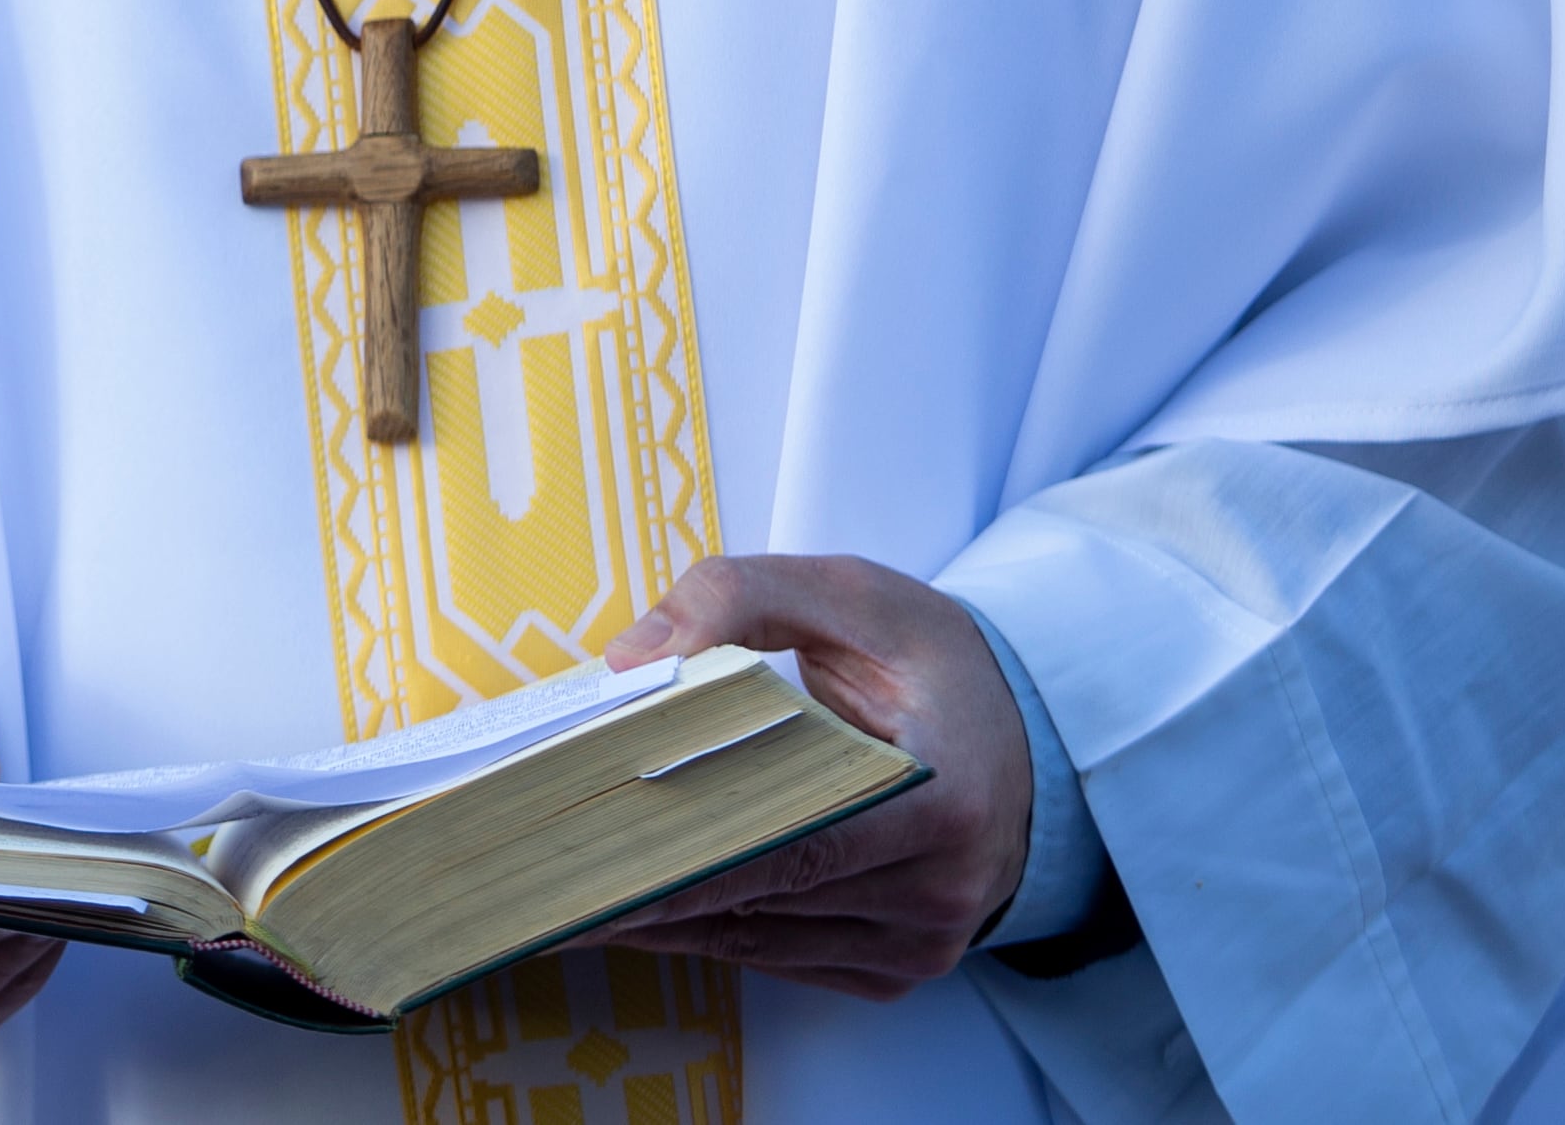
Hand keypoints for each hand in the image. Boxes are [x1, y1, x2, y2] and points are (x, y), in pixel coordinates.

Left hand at [592, 554, 1031, 998]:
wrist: (1024, 733)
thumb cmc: (930, 661)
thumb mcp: (849, 595)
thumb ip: (739, 598)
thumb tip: (632, 659)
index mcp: (944, 800)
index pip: (787, 839)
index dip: (680, 846)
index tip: (584, 844)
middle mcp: (940, 891)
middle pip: (763, 894)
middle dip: (646, 879)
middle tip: (541, 870)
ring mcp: (922, 943)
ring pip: (759, 937)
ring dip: (662, 913)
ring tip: (560, 885)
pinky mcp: (897, 968)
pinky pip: (779, 955)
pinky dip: (706, 926)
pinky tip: (633, 901)